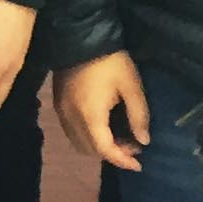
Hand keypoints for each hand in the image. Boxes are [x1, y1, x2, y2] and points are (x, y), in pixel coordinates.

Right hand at [52, 51, 151, 171]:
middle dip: (113, 154)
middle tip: (133, 146)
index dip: (122, 161)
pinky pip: (72, 131)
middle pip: (90, 150)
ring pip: (79, 142)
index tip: (139, 164)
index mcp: (91, 116)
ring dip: (99, 146)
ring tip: (119, 137)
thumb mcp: (132, 86)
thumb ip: (138, 116)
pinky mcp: (59, 103)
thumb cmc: (110, 62)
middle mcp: (72, 118)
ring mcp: (62, 111)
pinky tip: (102, 126)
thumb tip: (143, 141)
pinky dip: (88, 136)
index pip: (105, 150)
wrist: (80, 36)